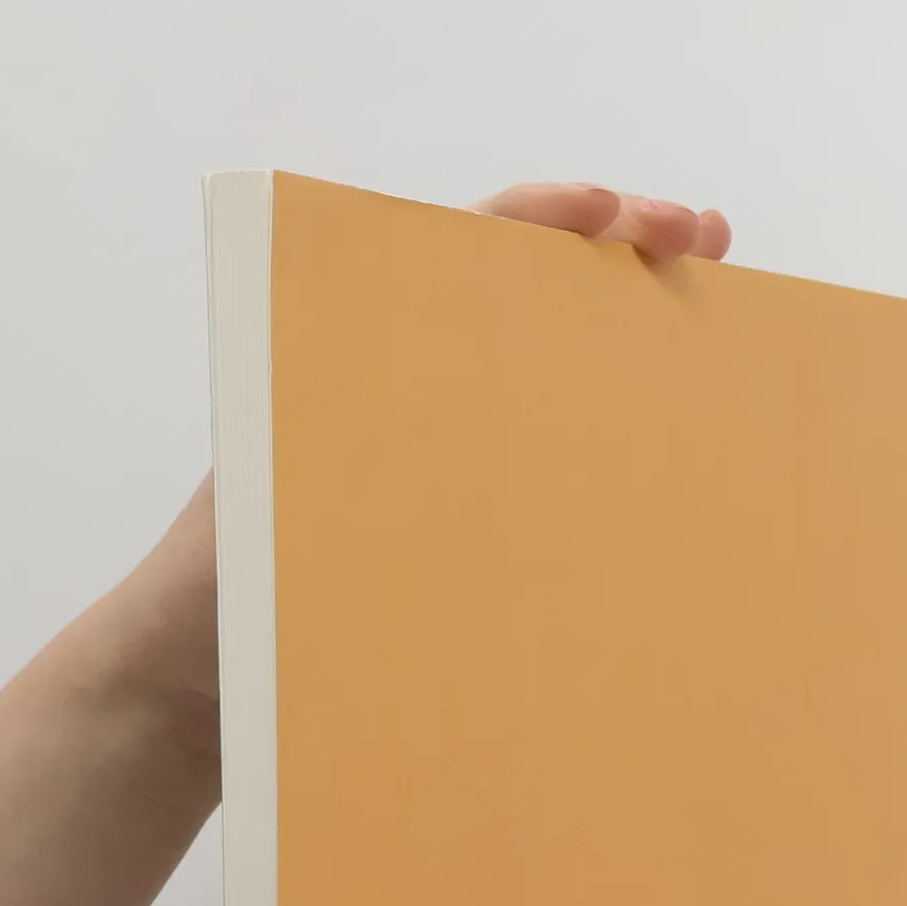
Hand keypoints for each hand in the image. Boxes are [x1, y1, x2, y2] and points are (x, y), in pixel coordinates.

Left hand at [109, 181, 731, 716]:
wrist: (181, 693)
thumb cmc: (209, 601)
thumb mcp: (269, 518)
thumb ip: (338, 472)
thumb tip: (451, 446)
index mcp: (355, 361)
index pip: (462, 250)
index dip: (546, 216)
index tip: (618, 212)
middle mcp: (405, 401)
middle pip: (529, 299)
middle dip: (623, 255)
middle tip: (710, 240)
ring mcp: (435, 469)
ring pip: (548, 386)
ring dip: (631, 354)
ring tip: (725, 338)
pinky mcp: (451, 539)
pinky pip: (537, 483)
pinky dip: (604, 459)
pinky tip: (669, 472)